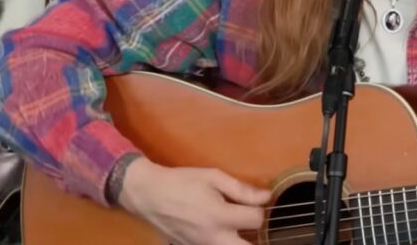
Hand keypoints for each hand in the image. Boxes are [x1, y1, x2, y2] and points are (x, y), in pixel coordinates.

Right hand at [118, 159, 270, 244]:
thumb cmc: (183, 182)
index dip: (261, 210)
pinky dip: (223, 242)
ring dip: (239, 242)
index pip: (256, 220)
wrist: (150, 195)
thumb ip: (241, 189)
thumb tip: (266, 197)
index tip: (257, 203)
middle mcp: (213, 237)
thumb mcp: (213, 177)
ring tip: (239, 230)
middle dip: (256, 239)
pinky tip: (221, 232)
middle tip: (252, 225)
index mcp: (220, 216)